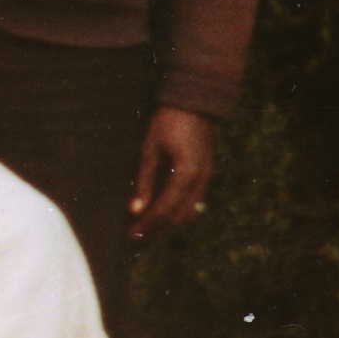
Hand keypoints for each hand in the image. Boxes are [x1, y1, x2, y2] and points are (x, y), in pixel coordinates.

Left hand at [128, 106, 214, 239]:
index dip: (147, 225)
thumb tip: (135, 209)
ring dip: (168, 221)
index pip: (164, 210)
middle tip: (136, 233)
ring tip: (146, 224)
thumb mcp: (149, 149)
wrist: (195, 102)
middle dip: (157, 227)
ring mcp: (207, 177)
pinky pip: (194, 200)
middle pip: (179, 216)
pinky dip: (178, 209)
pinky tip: (161, 209)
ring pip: (189, 211)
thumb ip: (144, 181)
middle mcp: (200, 180)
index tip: (131, 236)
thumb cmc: (168, 122)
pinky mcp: (206, 173)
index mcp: (186, 174)